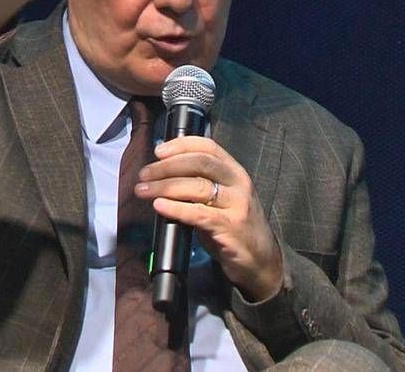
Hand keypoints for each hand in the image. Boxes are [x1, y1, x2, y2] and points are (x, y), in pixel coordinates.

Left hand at [135, 136, 283, 301]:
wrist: (261, 260)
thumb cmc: (234, 227)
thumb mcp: (221, 200)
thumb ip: (199, 185)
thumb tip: (162, 173)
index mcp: (235, 171)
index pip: (208, 147)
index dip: (181, 145)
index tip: (157, 151)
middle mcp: (238, 183)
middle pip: (199, 163)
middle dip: (167, 166)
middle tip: (144, 174)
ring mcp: (237, 204)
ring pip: (197, 186)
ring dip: (164, 186)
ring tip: (143, 190)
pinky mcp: (230, 227)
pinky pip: (199, 213)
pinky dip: (176, 208)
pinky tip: (159, 206)